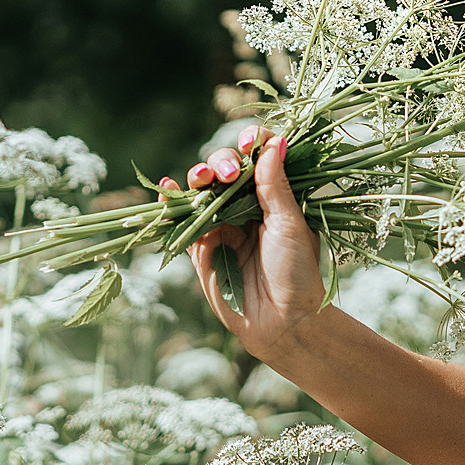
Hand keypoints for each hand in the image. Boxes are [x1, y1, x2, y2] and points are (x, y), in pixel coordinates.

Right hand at [186, 126, 325, 363]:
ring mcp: (221, 228)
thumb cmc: (296, 272)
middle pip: (225, 169)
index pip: (257, 160)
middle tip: (229, 176)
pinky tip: (167, 187)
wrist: (284, 322)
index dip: (250, 145)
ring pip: (202, 191)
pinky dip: (171, 203)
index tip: (249, 142)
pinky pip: (182, 222)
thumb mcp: (290, 224)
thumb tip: (272, 142)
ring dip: (198, 176)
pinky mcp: (200, 250)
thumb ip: (275, 185)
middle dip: (222, 163)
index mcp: (273, 198)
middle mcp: (245, 208)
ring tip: (203, 178)